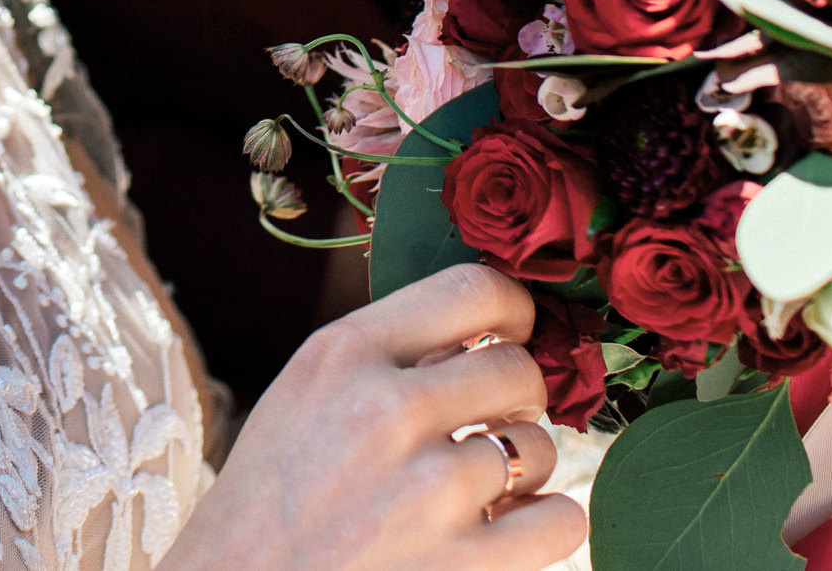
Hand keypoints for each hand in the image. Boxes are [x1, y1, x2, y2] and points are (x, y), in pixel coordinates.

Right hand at [161, 263, 584, 570]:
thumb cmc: (270, 496)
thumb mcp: (303, 395)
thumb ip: (384, 357)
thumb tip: (485, 335)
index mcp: (344, 353)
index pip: (473, 289)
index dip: (514, 309)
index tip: (513, 333)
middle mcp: (387, 410)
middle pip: (519, 369)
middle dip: (518, 397)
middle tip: (491, 422)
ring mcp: (428, 490)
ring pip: (538, 448)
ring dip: (519, 470)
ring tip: (473, 490)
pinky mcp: (461, 564)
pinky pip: (561, 521)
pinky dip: (544, 525)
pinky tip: (504, 529)